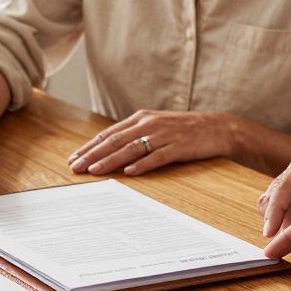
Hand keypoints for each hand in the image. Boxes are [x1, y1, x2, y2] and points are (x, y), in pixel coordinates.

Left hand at [68, 110, 231, 176]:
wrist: (218, 128)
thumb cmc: (184, 130)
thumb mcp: (156, 126)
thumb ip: (135, 135)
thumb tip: (110, 150)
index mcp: (141, 119)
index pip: (109, 134)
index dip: (89, 147)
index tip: (73, 158)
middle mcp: (149, 124)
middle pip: (114, 141)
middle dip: (92, 155)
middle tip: (75, 167)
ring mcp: (164, 135)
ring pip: (131, 149)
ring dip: (110, 161)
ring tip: (94, 171)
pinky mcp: (178, 147)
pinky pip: (157, 157)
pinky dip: (142, 164)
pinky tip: (129, 172)